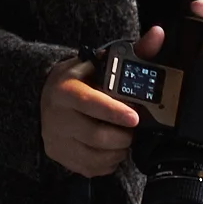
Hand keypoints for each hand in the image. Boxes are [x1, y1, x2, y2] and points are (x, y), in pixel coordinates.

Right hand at [40, 24, 162, 175]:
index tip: (134, 117)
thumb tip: (157, 34)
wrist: (45, 98)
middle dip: (124, 136)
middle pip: (97, 135)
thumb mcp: (102, 63)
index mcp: (66, 90)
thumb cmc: (81, 81)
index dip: (114, 112)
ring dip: (119, 150)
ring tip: (123, 137)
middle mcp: (57, 116)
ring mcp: (56, 140)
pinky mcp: (60, 157)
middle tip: (133, 129)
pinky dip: (109, 163)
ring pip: (97, 156)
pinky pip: (92, 169)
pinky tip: (111, 149)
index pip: (91, 103)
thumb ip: (133, 51)